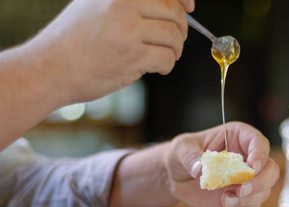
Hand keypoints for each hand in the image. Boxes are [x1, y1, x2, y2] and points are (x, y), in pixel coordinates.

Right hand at [25, 0, 193, 104]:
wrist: (50, 68)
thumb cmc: (73, 41)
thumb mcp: (95, 5)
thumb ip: (129, 3)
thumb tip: (171, 4)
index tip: (189, 7)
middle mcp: (124, 4)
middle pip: (174, 12)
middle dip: (181, 29)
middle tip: (173, 41)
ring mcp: (128, 30)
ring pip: (174, 37)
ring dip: (174, 50)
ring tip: (164, 56)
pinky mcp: (132, 56)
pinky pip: (167, 58)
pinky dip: (167, 65)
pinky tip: (157, 67)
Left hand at [165, 121, 279, 206]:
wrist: (177, 177)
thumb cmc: (182, 154)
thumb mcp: (181, 149)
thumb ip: (190, 157)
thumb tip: (199, 169)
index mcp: (238, 137)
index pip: (258, 142)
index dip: (260, 154)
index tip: (252, 167)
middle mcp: (248, 157)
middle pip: (270, 169)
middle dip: (259, 182)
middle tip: (240, 191)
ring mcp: (247, 179)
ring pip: (264, 191)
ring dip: (247, 201)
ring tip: (224, 203)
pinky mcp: (242, 197)